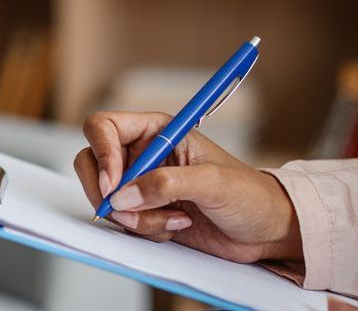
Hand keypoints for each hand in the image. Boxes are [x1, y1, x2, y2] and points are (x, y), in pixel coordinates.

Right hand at [73, 111, 302, 263]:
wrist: (265, 230)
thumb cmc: (249, 194)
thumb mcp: (213, 182)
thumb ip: (166, 183)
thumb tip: (124, 195)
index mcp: (157, 131)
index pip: (104, 127)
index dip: (101, 152)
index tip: (113, 183)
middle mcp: (143, 154)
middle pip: (92, 162)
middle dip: (107, 192)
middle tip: (130, 211)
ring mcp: (141, 184)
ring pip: (107, 198)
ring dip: (135, 216)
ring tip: (176, 217)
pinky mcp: (145, 211)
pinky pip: (123, 222)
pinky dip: (145, 229)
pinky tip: (178, 224)